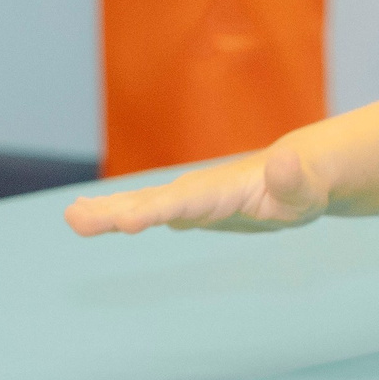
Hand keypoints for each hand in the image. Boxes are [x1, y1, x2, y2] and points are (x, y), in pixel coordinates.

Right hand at [64, 142, 327, 235]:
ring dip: (108, 211)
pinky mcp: (186, 208)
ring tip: (72, 217)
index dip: (159, 211)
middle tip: (74, 219)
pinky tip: (86, 216)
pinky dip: (115, 213)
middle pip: (154, 202)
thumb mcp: (307, 190)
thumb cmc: (305, 187)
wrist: (297, 174)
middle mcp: (199, 191)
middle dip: (116, 212)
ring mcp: (189, 199)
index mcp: (224, 190)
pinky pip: (145, 210)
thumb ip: (293, 179)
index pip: (188, 202)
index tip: (130, 222)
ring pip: (143, 204)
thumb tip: (287, 158)